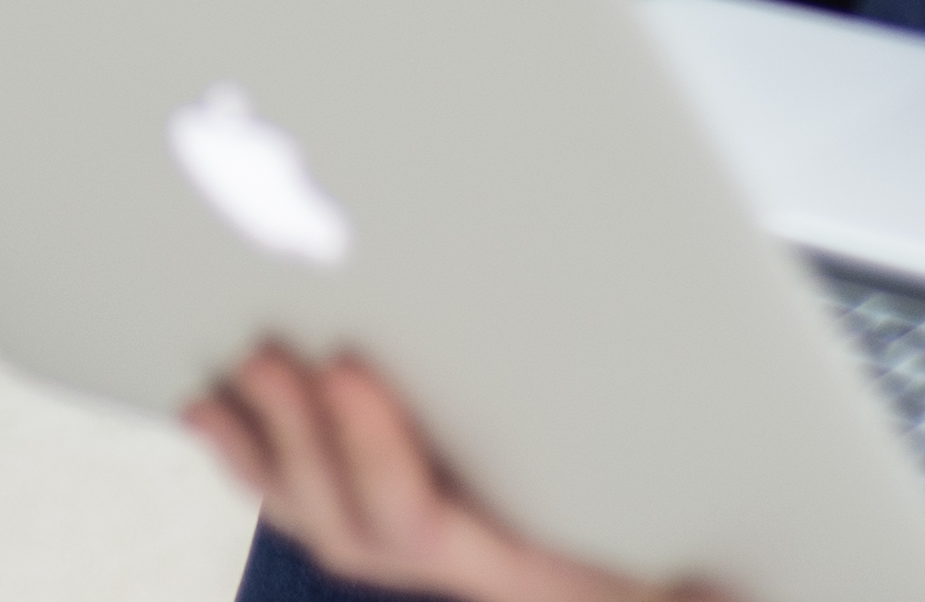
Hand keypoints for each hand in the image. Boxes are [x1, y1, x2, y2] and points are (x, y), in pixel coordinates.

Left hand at [187, 348, 724, 601]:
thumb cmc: (681, 558)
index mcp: (523, 573)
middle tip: (272, 346)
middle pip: (356, 526)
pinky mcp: (398, 534)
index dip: (375, 453)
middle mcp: (467, 576)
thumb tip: (716, 517)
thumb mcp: (684, 550)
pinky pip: (308, 514)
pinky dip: (252, 463)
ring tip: (229, 370)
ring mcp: (424, 562)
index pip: (423, 526)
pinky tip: (208, 411)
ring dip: (268, 446)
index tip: (349, 368)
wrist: (677, 583)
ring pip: (322, 522)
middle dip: (305, 436)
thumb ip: (682, 536)